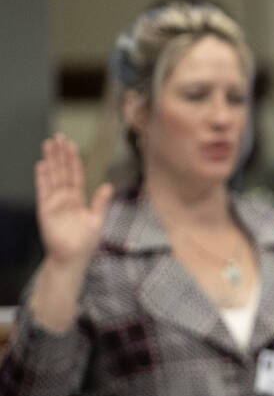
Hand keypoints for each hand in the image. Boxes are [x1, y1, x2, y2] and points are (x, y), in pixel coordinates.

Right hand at [34, 134, 114, 270]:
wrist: (72, 258)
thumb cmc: (85, 242)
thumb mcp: (96, 220)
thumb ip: (100, 202)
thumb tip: (109, 185)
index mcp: (78, 199)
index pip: (75, 174)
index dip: (73, 159)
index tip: (71, 144)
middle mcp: (65, 198)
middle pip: (62, 171)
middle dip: (60, 154)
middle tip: (59, 136)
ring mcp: (54, 202)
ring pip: (53, 177)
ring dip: (51, 161)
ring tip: (48, 144)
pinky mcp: (45, 210)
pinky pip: (43, 191)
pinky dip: (43, 178)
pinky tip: (42, 165)